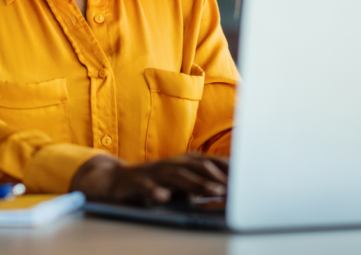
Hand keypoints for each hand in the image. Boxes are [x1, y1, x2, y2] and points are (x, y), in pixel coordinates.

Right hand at [70, 152, 228, 205]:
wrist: (113, 181)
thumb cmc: (152, 183)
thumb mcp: (178, 184)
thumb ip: (199, 186)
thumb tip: (227, 192)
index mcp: (182, 163)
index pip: (209, 162)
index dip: (227, 168)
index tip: (247, 177)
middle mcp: (169, 164)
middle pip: (197, 167)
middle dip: (218, 176)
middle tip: (236, 187)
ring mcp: (152, 173)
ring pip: (176, 176)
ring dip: (196, 184)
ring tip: (213, 192)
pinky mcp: (135, 183)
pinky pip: (145, 188)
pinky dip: (154, 192)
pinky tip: (163, 198)